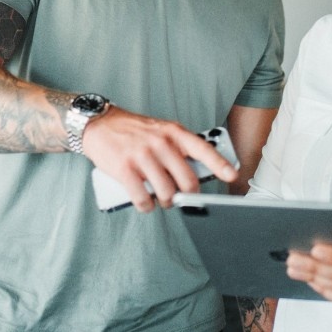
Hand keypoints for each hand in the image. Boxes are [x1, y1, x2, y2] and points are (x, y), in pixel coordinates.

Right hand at [81, 107, 237, 211]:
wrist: (98, 124)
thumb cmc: (132, 132)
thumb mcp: (159, 131)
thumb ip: (176, 149)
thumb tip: (192, 178)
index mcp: (173, 132)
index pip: (202, 149)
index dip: (220, 164)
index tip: (232, 175)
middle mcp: (160, 143)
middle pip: (187, 180)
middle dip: (186, 195)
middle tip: (179, 197)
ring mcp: (142, 156)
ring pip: (166, 193)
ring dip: (165, 202)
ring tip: (160, 199)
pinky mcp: (125, 169)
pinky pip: (143, 199)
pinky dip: (146, 206)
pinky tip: (145, 203)